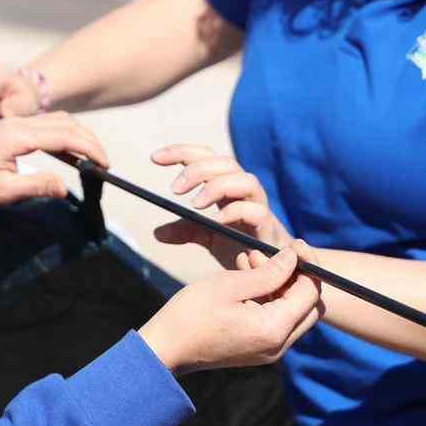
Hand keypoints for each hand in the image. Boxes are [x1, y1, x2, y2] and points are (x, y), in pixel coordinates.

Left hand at [0, 112, 106, 206]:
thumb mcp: (4, 192)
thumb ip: (37, 186)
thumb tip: (66, 187)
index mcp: (17, 136)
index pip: (65, 135)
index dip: (89, 148)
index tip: (105, 164)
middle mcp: (17, 124)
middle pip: (65, 123)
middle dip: (89, 140)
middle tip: (104, 163)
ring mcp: (13, 123)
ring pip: (56, 120)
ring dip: (77, 135)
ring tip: (90, 158)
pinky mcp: (9, 128)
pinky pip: (44, 124)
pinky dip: (63, 134)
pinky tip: (68, 152)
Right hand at [139, 241, 323, 373]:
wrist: (165, 348)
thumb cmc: (191, 314)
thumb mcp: (230, 285)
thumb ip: (269, 272)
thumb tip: (294, 258)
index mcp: (273, 329)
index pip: (310, 293)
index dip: (307, 265)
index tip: (293, 243)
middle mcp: (277, 345)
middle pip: (309, 306)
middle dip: (296, 276)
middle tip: (270, 255)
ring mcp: (269, 351)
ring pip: (294, 312)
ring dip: (281, 285)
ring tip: (250, 261)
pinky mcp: (258, 350)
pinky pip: (278, 321)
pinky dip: (270, 298)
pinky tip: (246, 279)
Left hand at [150, 144, 290, 266]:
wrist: (271, 273)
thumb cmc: (242, 246)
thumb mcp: (209, 237)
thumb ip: (186, 230)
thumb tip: (157, 232)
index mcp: (228, 187)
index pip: (206, 157)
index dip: (182, 152)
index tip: (154, 158)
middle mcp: (244, 191)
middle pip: (226, 163)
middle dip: (198, 169)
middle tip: (174, 189)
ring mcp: (259, 206)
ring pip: (245, 180)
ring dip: (217, 187)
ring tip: (194, 204)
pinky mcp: (269, 227)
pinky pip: (256, 211)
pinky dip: (235, 212)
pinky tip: (216, 222)